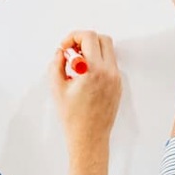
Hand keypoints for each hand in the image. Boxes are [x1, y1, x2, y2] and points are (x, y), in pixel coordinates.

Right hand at [49, 30, 121, 149]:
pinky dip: (98, 63)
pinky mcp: (118, 85)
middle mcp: (109, 72)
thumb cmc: (73, 118)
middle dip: (84, 40)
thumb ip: (56, 64)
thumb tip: (61, 53)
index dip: (73, 37)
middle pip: (102, 39)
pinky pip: (110, 64)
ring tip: (77, 67)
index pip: (89, 37)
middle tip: (72, 52)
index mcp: (94, 70)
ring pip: (108, 51)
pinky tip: (85, 76)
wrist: (89, 138)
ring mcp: (116, 79)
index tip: (65, 47)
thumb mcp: (57, 88)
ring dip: (92, 51)